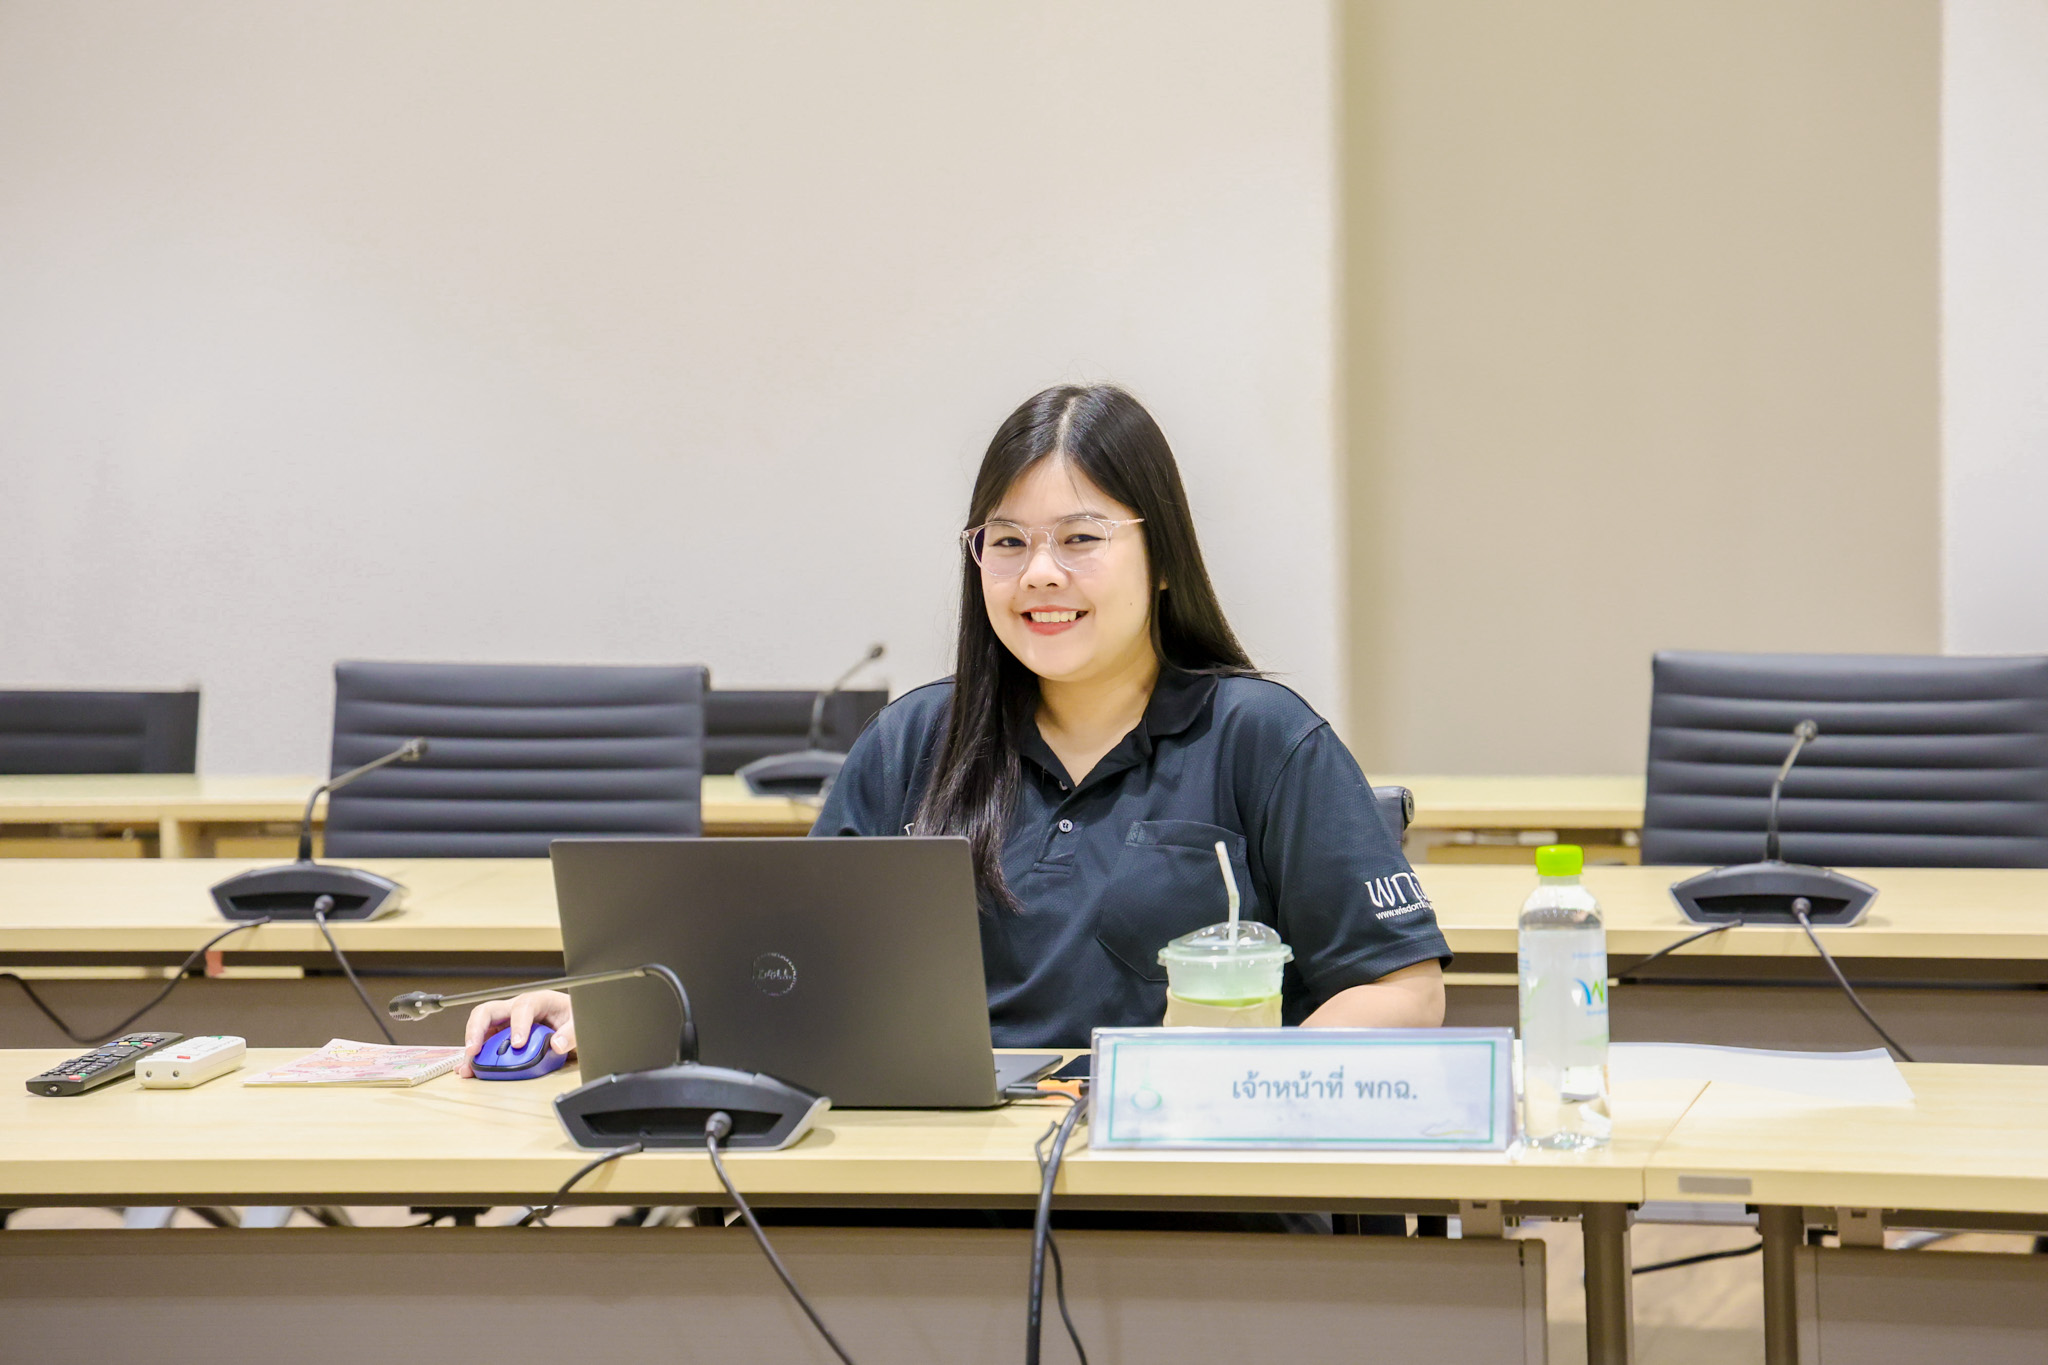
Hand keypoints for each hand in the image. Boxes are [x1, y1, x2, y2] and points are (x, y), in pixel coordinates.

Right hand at [458, 990, 575, 1077]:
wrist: (573, 1023)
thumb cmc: (574, 1017)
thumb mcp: (580, 1023)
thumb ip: (572, 1033)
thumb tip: (556, 1044)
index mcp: (539, 1001)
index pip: (523, 1007)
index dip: (518, 1025)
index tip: (518, 1044)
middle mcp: (518, 1009)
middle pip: (489, 1011)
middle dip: (477, 1029)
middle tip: (474, 1050)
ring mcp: (507, 1022)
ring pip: (481, 1027)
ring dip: (471, 1046)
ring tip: (468, 1066)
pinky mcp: (502, 1035)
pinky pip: (484, 1042)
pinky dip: (475, 1056)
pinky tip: (469, 1069)